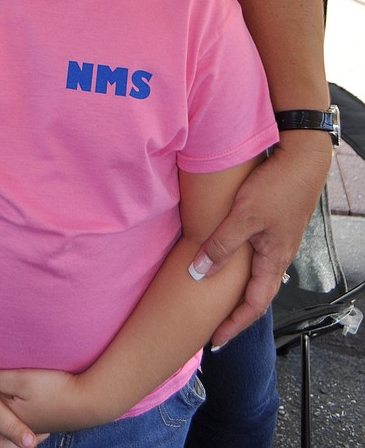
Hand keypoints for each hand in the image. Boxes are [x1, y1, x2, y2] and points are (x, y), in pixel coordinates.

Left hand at [0, 367, 85, 433]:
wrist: (87, 404)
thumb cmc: (55, 390)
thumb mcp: (24, 380)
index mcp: (10, 414)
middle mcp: (18, 422)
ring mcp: (30, 423)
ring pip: (5, 409)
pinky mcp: (41, 420)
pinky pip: (17, 413)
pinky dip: (8, 404)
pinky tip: (8, 399)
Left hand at [188, 132, 331, 346]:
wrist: (302, 160)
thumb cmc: (277, 187)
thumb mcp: (243, 217)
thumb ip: (222, 245)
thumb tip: (199, 273)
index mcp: (274, 261)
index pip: (253, 306)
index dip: (234, 325)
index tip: (216, 340)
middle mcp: (278, 256)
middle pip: (256, 294)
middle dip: (236, 313)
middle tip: (215, 324)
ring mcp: (277, 240)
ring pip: (257, 274)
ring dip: (238, 288)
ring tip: (218, 296)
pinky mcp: (274, 225)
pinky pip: (256, 255)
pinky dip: (241, 265)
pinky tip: (229, 256)